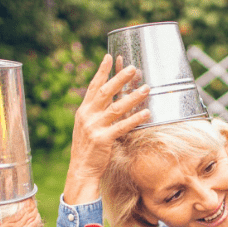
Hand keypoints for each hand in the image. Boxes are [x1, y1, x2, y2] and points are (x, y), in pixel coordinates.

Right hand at [64, 54, 149, 204]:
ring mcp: (95, 127)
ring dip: (133, 96)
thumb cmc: (88, 148)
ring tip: (146, 88)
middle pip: (106, 92)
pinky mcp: (103, 139)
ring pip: (117, 107)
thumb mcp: (86, 127)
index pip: (93, 86)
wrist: (81, 170)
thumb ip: (96, 113)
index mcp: (83, 110)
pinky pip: (122, 126)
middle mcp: (87, 116)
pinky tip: (146, 112)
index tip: (109, 56)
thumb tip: (111, 100)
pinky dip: (135, 118)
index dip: (102, 71)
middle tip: (134, 68)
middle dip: (120, 78)